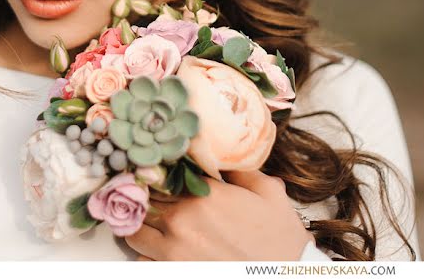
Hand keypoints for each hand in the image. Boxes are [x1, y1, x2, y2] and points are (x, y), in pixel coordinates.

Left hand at [126, 170, 313, 260]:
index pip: (166, 172)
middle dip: (149, 197)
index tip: (162, 173)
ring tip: (153, 226)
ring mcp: (173, 248)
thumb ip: (241, 170)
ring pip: (136, 228)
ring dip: (142, 225)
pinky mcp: (171, 271)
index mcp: (205, 193)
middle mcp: (183, 218)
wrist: (288, 278)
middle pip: (145, 198)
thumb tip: (223, 158)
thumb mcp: (269, 194)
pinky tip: (159, 251)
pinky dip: (147, 254)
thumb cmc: (281, 240)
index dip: (164, 173)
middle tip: (154, 199)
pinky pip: (142, 259)